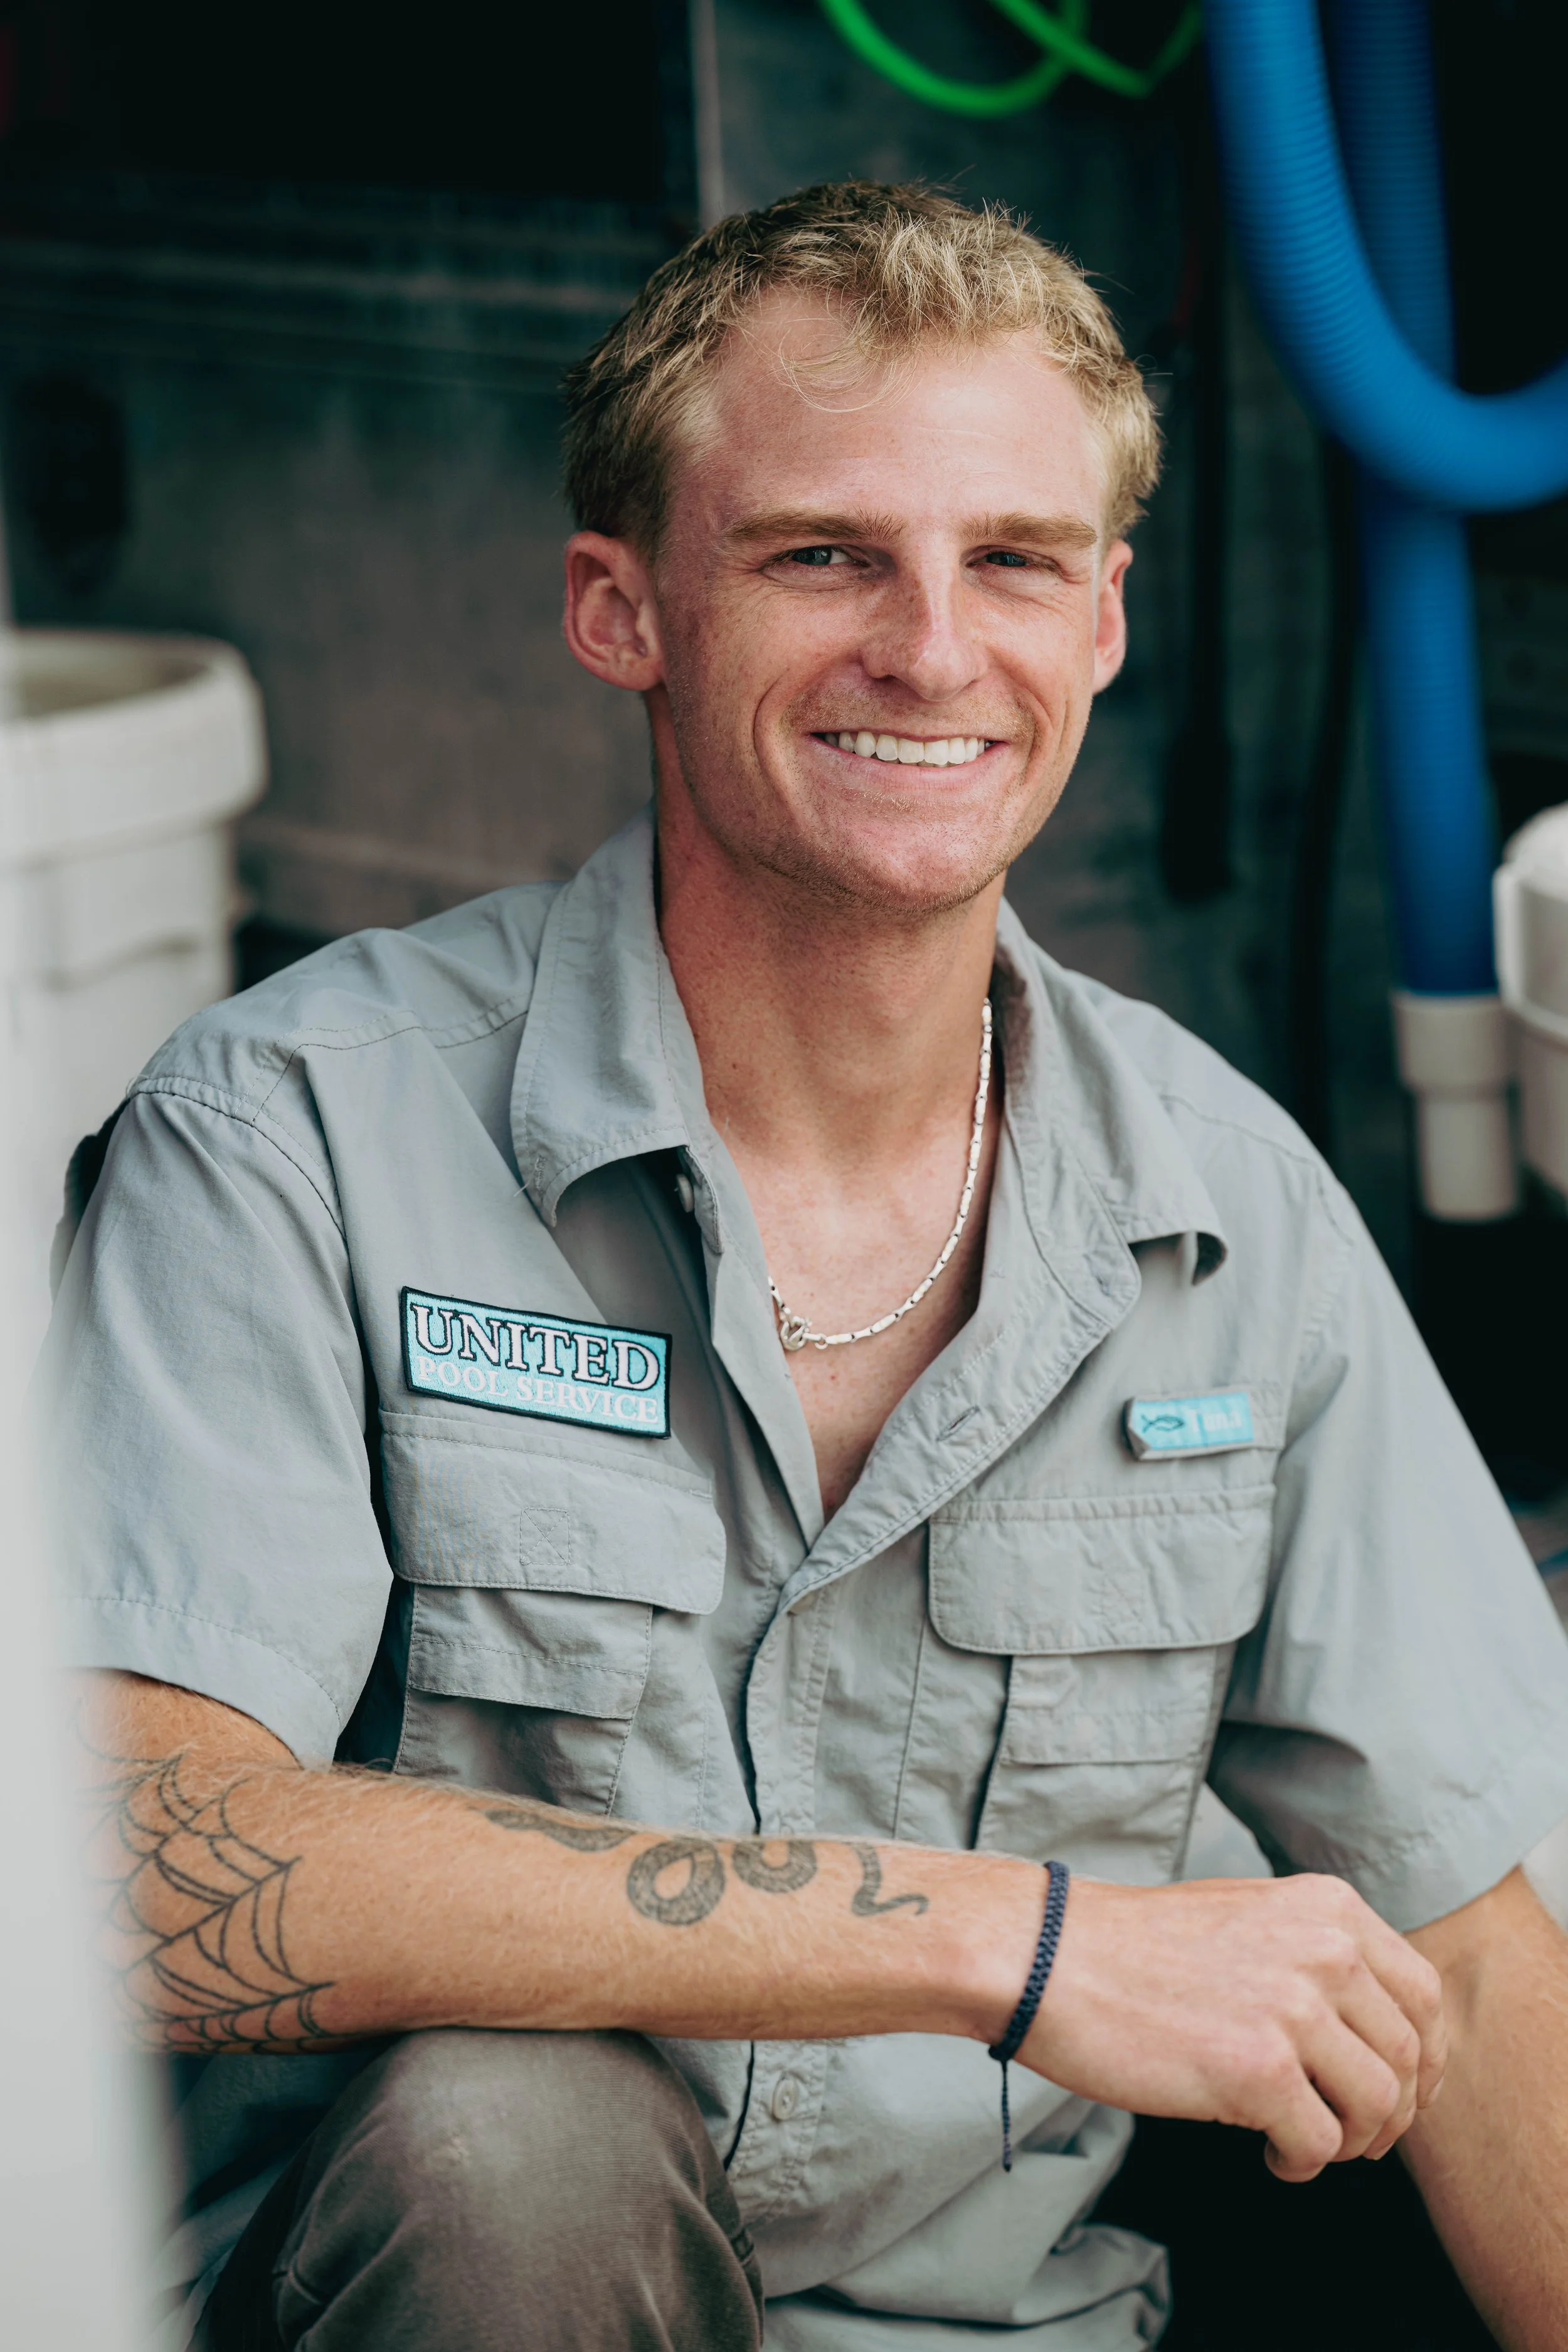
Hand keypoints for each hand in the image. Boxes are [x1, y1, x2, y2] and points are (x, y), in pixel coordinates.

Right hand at [1019, 1874, 1445, 2180]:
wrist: (1050, 1959)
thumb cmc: (1137, 1947)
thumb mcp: (1249, 1916)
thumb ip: (1316, 1953)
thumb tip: (1373, 2027)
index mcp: (1326, 1907)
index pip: (1422, 1994)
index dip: (1424, 2058)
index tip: (1402, 2093)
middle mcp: (1323, 1950)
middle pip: (1408, 2056)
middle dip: (1391, 2113)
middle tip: (1353, 2136)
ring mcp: (1293, 2009)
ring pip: (1376, 2106)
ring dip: (1350, 2142)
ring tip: (1305, 2143)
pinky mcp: (1258, 2070)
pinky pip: (1319, 2144)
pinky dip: (1302, 2164)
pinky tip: (1268, 2154)